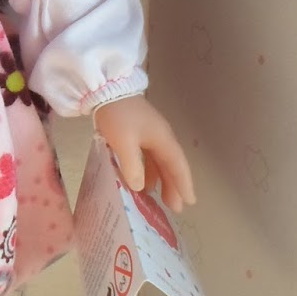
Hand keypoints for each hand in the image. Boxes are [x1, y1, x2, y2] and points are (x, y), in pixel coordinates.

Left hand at [93, 96, 195, 213]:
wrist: (106, 88)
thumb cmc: (118, 115)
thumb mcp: (124, 142)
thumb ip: (133, 166)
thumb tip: (140, 187)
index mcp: (163, 139)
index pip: (178, 166)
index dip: (184, 184)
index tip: (190, 202)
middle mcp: (161, 137)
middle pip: (171, 164)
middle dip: (174, 186)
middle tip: (175, 207)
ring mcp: (150, 133)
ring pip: (160, 161)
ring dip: (161, 179)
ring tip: (158, 198)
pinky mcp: (138, 131)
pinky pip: (148, 156)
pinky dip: (148, 170)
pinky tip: (141, 179)